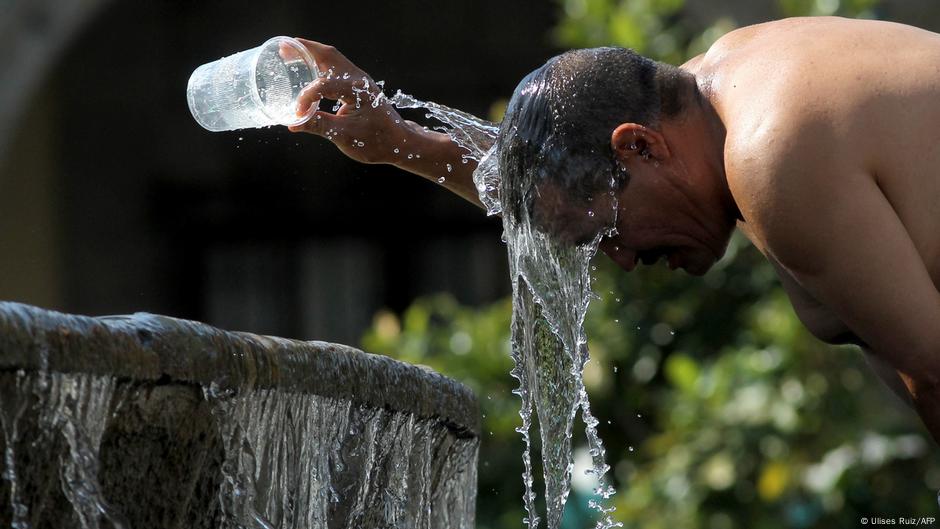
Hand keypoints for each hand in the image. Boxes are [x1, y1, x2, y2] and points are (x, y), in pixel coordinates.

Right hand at [286, 39, 411, 164]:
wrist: (399, 143)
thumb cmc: (376, 141)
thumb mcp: (345, 136)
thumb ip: (319, 126)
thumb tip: (293, 124)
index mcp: (357, 90)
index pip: (323, 85)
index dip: (306, 98)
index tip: (297, 114)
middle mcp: (359, 79)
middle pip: (328, 55)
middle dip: (305, 50)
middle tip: (283, 49)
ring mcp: (360, 80)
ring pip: (333, 59)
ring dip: (312, 54)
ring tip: (291, 53)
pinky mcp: (359, 86)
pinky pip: (337, 68)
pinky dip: (320, 64)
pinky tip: (309, 69)